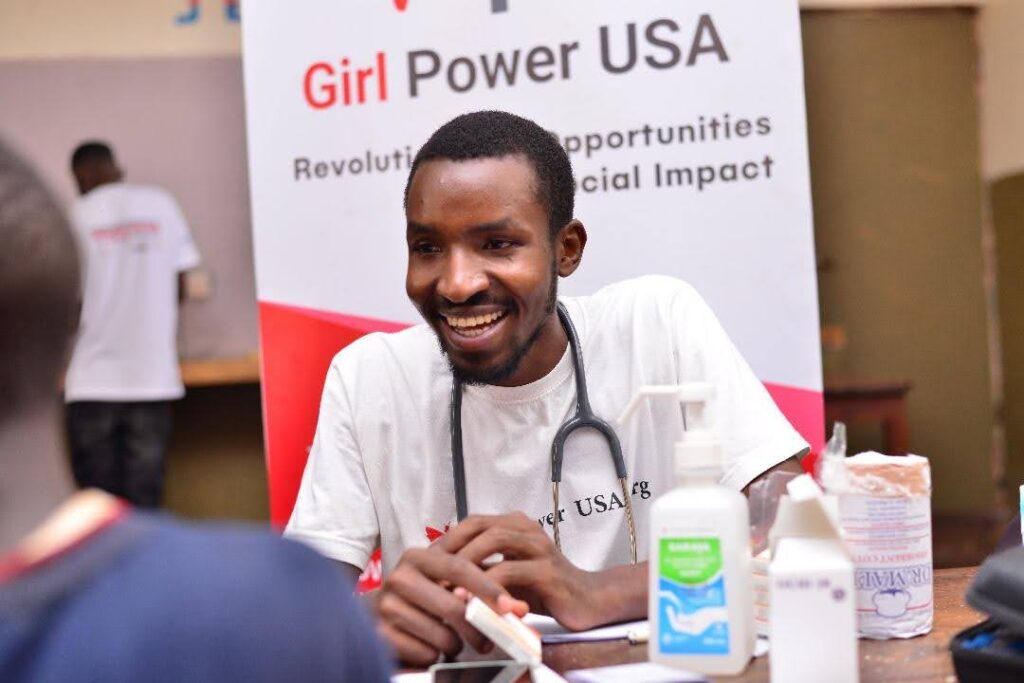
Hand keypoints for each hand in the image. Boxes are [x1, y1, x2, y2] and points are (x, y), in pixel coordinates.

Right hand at [372, 542, 527, 665]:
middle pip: (454, 605)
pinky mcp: (382, 635)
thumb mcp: (441, 583)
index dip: (489, 588)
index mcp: (418, 557)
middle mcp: (400, 577)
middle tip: (489, 641)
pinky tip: (427, 646)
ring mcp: (388, 606)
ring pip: (443, 635)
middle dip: (480, 628)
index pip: (460, 568)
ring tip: (449, 639)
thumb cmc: (418, 600)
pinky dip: (434, 655)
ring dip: (455, 644)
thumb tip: (518, 607)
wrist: (373, 617)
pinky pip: (426, 653)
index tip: (512, 606)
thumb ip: (476, 587)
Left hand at [439, 512, 607, 630]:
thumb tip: (444, 577)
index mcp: (516, 526)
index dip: (447, 540)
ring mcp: (540, 547)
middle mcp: (528, 529)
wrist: (590, 601)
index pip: (473, 522)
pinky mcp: (549, 571)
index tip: (426, 563)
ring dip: (467, 562)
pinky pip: (512, 571)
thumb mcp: (509, 576)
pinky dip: (488, 584)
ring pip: (495, 541)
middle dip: (452, 548)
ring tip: (448, 584)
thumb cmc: (546, 589)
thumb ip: (483, 571)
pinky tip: (474, 600)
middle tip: (431, 572)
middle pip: (480, 525)